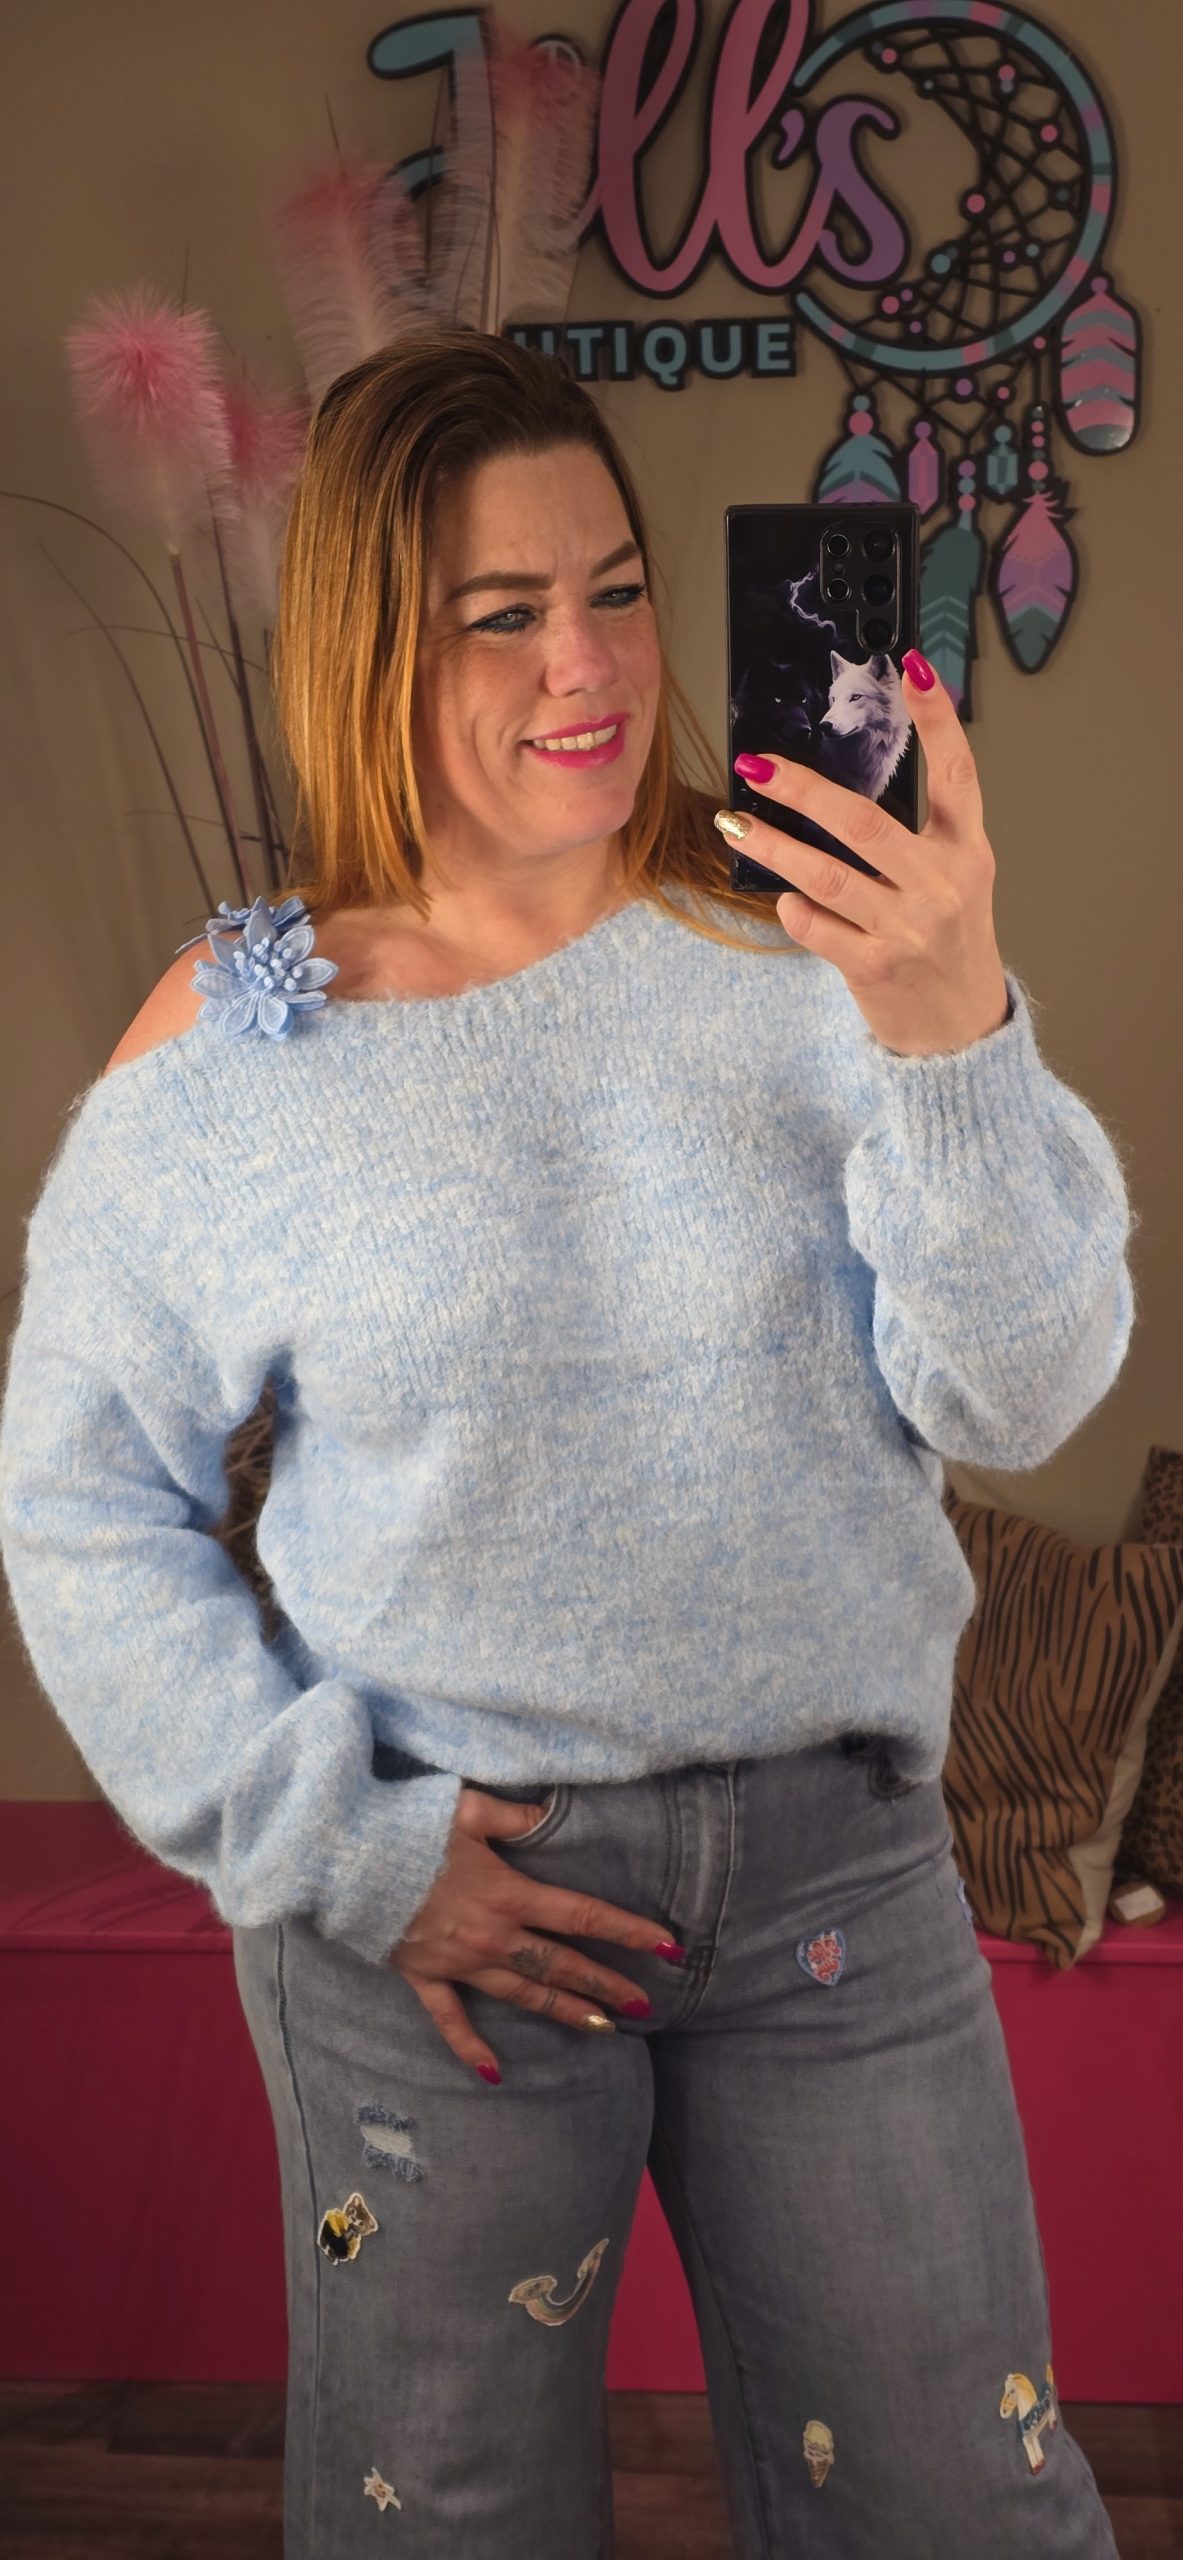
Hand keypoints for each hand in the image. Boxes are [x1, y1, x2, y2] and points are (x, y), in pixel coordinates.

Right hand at [388, 1785, 676, 2079]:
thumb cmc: (404, 1829)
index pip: (581, 1915)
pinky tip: (495, 2075)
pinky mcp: (425, 1977)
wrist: (344, 1862)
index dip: (628, 1931)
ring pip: (523, 1993)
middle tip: (645, 2004)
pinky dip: (472, 2048)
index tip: (668, 1946)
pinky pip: (451, 2021)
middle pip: (561, 1964)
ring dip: (563, 2010)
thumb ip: (513, 1814)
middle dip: (606, 1984)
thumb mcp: (465, 1809)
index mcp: (508, 1893)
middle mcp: (492, 1935)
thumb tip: (550, 1811)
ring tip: (603, 2029)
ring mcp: (460, 1962)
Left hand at [721, 651, 1010, 1058]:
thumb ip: (917, 838)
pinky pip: (817, 927)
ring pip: (827, 874)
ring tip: (736, 824)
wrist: (961, 1032)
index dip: (937, 718)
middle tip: (758, 765)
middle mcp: (942, 884)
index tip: (913, 668)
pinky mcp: (876, 967)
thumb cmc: (948, 947)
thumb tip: (838, 789)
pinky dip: (794, 910)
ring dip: (773, 846)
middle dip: (803, 790)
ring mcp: (909, 928)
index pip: (956, 771)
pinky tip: (783, 899)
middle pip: (864, 822)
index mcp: (967, 851)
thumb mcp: (954, 881)